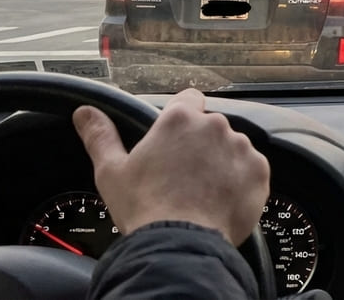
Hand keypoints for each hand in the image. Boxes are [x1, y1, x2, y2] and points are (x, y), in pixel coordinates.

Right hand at [73, 88, 269, 245]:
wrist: (180, 244)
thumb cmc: (144, 209)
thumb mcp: (111, 171)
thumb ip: (100, 136)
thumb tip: (85, 113)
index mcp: (179, 119)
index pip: (188, 99)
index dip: (182, 116)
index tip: (176, 137)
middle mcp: (214, 126)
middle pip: (210, 127)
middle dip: (201, 145)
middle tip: (184, 175)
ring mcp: (240, 148)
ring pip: (233, 147)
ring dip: (222, 162)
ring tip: (202, 191)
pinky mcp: (259, 171)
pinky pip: (252, 169)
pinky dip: (241, 181)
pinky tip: (221, 199)